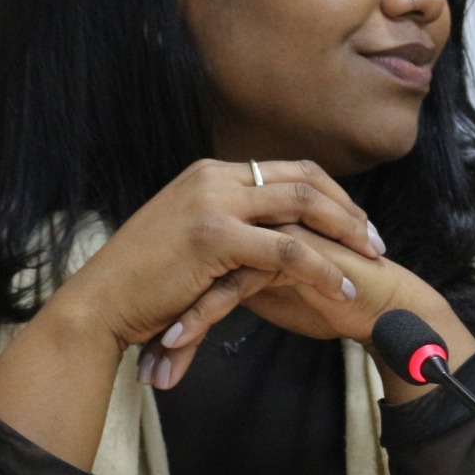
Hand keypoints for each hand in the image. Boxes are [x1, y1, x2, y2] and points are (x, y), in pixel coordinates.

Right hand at [49, 158, 381, 375]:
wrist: (98, 303)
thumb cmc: (142, 283)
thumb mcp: (187, 237)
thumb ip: (224, 224)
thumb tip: (264, 232)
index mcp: (210, 173)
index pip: (288, 170)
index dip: (330, 195)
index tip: (357, 224)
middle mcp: (214, 177)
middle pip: (305, 180)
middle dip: (348, 211)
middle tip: (376, 242)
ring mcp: (213, 202)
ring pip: (303, 206)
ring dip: (345, 234)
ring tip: (370, 263)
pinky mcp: (214, 236)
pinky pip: (288, 248)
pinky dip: (323, 268)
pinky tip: (342, 288)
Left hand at [139, 222, 474, 402]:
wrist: (381, 307)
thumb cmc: (327, 298)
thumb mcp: (267, 289)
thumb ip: (235, 275)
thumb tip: (192, 294)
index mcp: (250, 218)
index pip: (190, 248)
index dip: (163, 288)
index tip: (138, 328)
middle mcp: (258, 217)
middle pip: (193, 257)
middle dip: (160, 304)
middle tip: (139, 349)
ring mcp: (272, 233)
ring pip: (208, 270)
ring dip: (178, 313)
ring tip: (156, 350)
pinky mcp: (288, 257)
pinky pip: (234, 285)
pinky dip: (202, 316)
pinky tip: (178, 340)